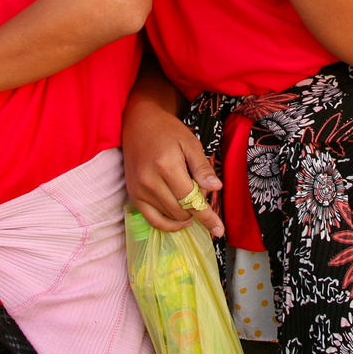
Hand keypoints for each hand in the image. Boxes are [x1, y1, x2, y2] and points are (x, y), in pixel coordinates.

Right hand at [122, 94, 224, 237]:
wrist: (138, 123)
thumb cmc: (167, 131)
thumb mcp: (190, 143)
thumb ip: (202, 168)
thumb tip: (216, 188)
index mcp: (166, 166)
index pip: (190, 199)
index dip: (207, 216)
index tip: (219, 230)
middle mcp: (149, 181)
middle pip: (180, 210)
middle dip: (197, 210)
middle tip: (201, 194)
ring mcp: (138, 190)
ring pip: (168, 217)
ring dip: (185, 215)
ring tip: (191, 201)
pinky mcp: (133, 195)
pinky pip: (152, 219)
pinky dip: (168, 224)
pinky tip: (181, 219)